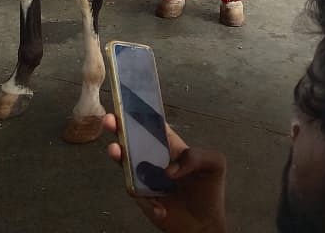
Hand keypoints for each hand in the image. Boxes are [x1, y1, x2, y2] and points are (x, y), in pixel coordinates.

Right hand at [104, 113, 227, 232]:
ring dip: (118, 155)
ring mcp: (145, 176)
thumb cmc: (209, 190)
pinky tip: (161, 208)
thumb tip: (169, 170)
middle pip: (130, 138)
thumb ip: (196, 157)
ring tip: (116, 151)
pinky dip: (148, 202)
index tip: (126, 104)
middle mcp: (153, 157)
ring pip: (125, 162)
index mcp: (169, 144)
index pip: (151, 123)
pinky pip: (136, 194)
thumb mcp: (214, 164)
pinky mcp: (142, 197)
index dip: (138, 112)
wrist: (204, 224)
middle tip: (110, 120)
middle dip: (117, 127)